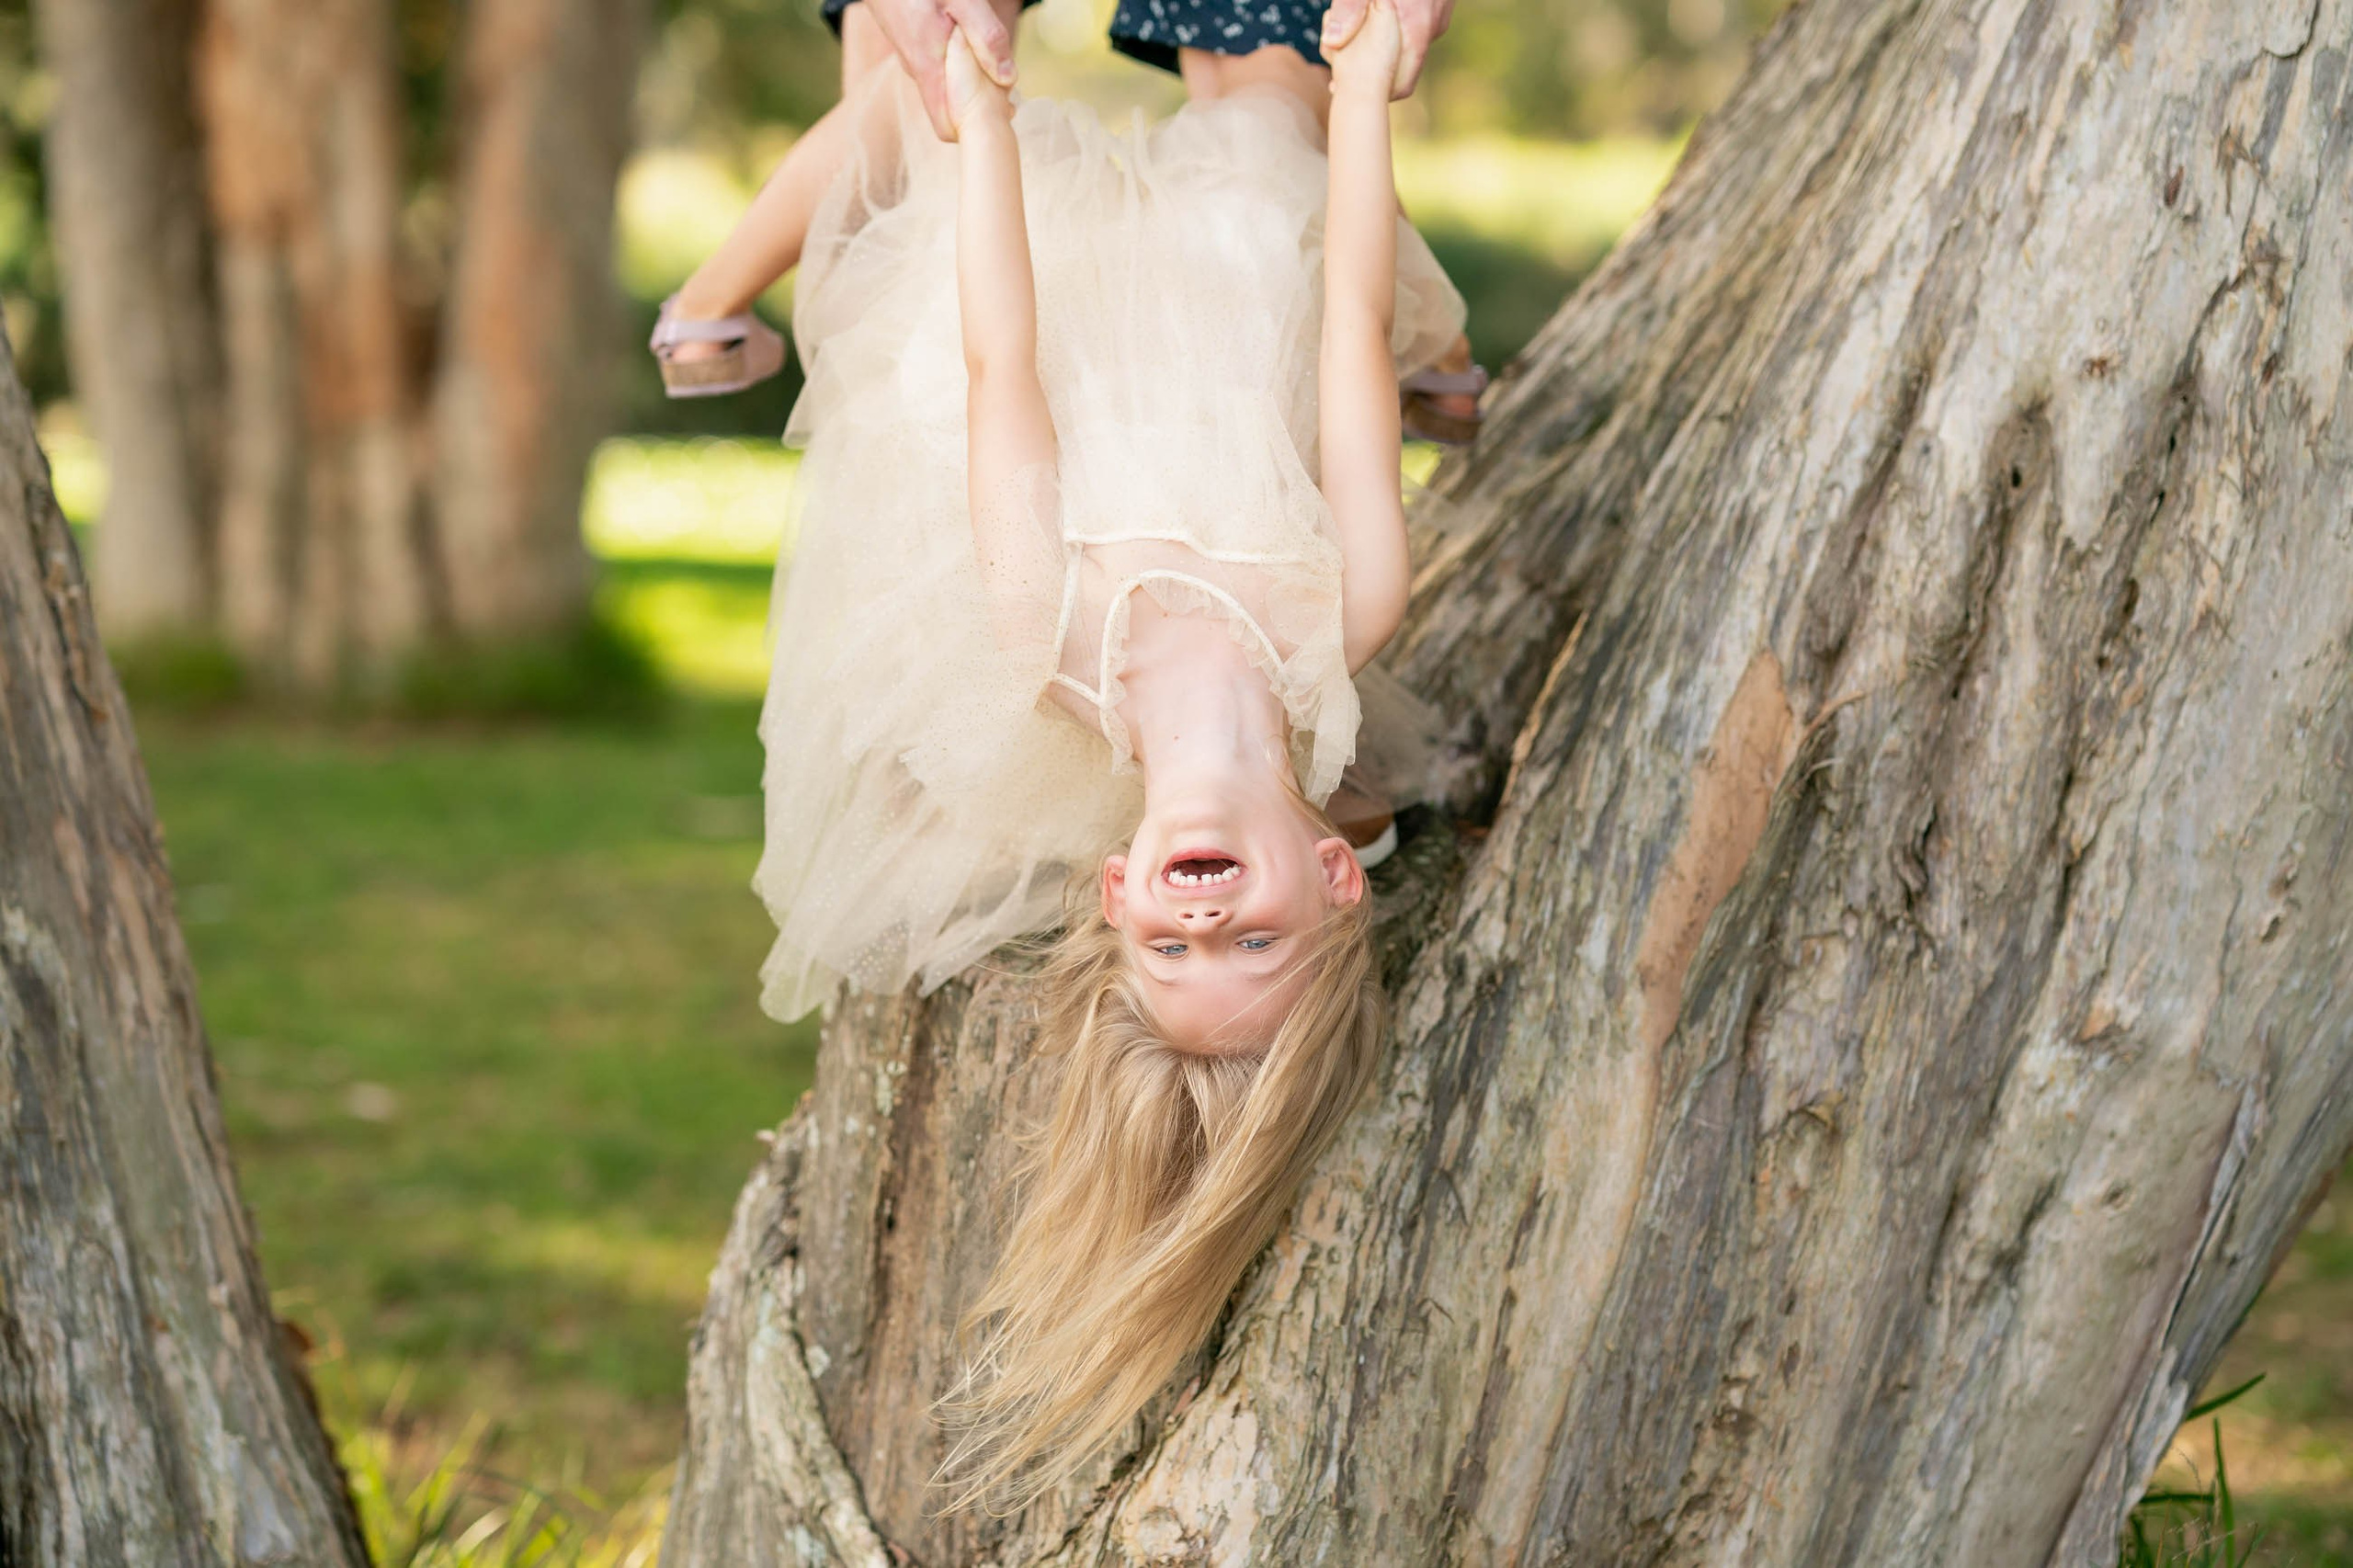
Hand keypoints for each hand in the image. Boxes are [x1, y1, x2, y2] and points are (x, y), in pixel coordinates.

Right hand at [858, 0, 1017, 139]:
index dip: (972, 129)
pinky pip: (938, 68)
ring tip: (988, 59)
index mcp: (929, 69)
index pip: (946, 127)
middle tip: (1003, 83)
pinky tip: (967, 42)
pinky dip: (958, 64)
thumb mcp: (964, 3)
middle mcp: (917, 71)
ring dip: (970, 80)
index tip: (998, 113)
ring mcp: (913, 61)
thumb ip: (986, 38)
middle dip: (979, 103)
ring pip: (945, 87)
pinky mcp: (913, 49)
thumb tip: (1009, 79)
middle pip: (951, 108)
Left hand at [1318, 0, 1449, 98]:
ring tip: (1350, 31)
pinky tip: (1374, 14)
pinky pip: (1413, 29)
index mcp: (1418, 27)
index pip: (1402, 86)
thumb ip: (1350, 9)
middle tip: (1336, 59)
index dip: (1374, 94)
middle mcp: (1433, 27)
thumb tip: (1332, 44)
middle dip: (1371, 68)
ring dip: (1380, 46)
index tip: (1344, 87)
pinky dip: (1392, 29)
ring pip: (1406, 47)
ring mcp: (1439, 17)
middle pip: (1401, 67)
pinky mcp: (1438, 7)